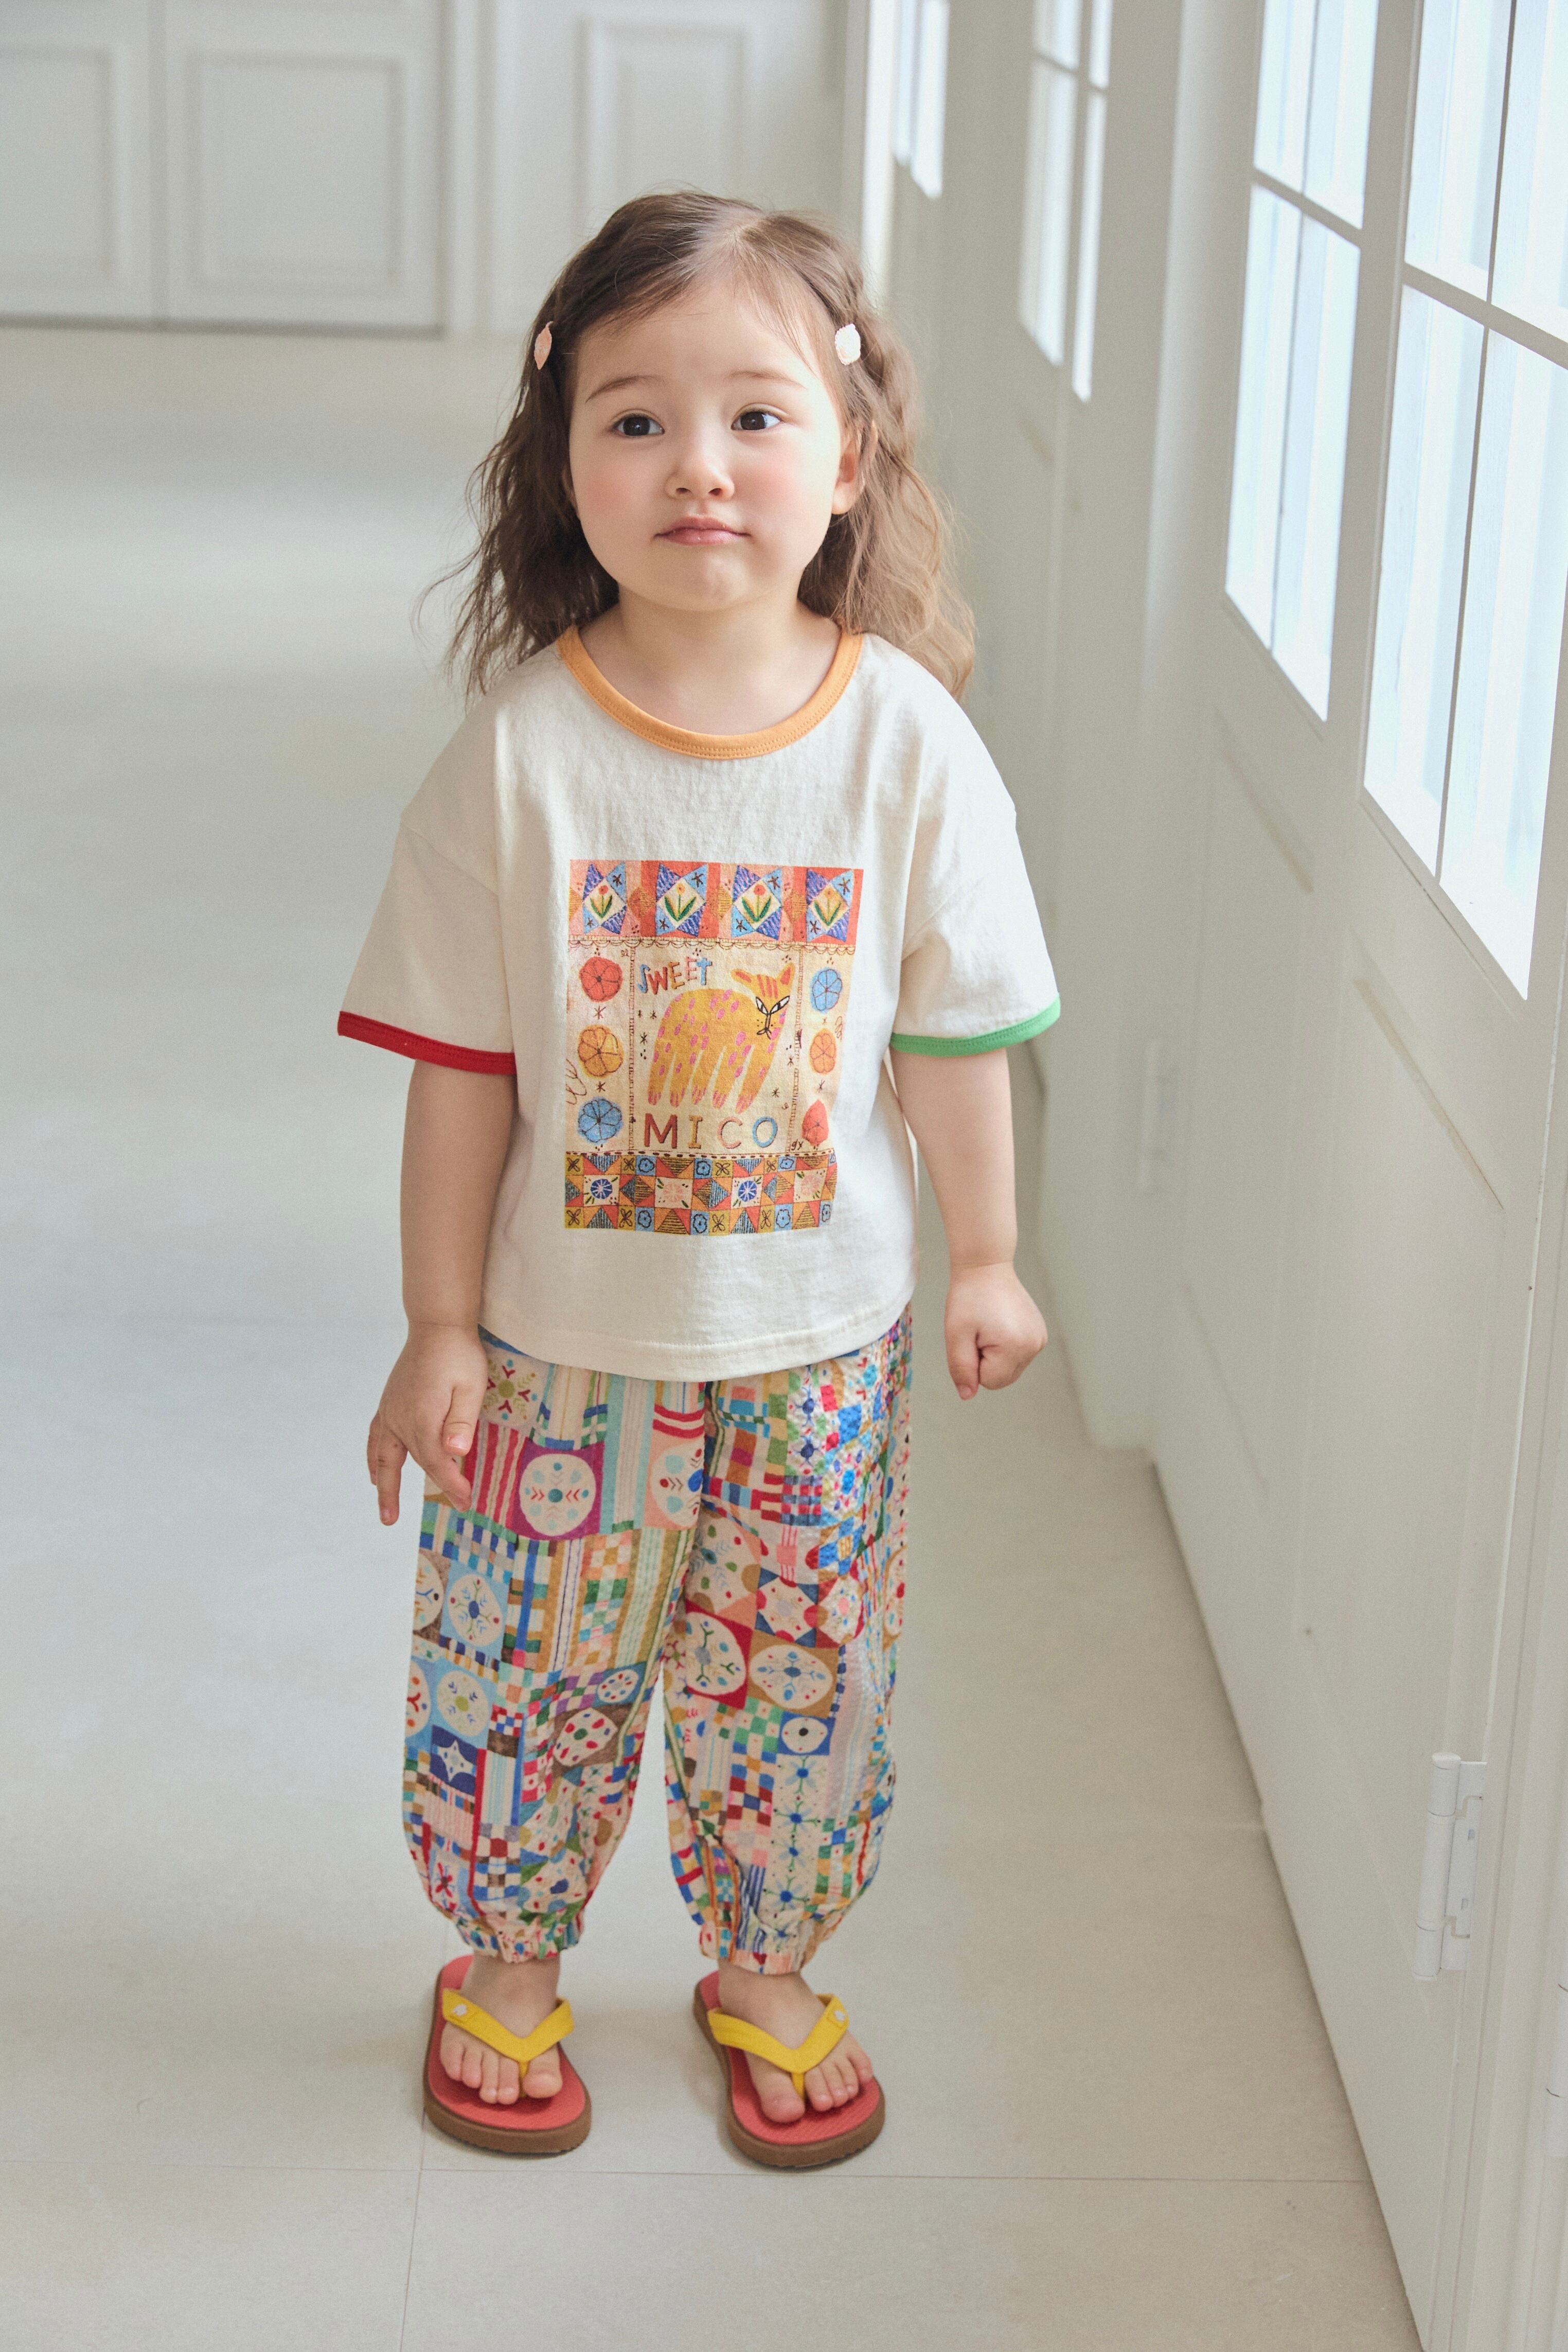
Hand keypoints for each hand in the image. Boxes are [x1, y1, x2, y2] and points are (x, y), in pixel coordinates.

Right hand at [367, 1322, 489, 1524]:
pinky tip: (375, 1471)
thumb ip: (461, 1421)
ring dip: (384, 1484)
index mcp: (422, 1418)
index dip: (450, 1485)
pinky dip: (374, 1458)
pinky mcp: (388, 1403)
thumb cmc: (458, 1356)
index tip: (465, 1502)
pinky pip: (376, 1438)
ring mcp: (390, 1411)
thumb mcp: (470, 1387)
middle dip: (424, 1490)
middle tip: (424, 1518)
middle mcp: (400, 1418)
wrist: (437, 1326)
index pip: (435, 1462)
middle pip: (411, 1463)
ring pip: (383, 1455)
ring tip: (386, 1512)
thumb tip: (454, 1453)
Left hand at [944, 1261, 1047, 1399]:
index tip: (973, 1338)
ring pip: (1010, 1368)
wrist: (985, 1268)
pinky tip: (999, 1323)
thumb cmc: (968, 1298)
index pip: (989, 1381)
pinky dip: (1005, 1346)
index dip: (974, 1364)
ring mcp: (1040, 1339)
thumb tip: (968, 1395)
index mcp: (1016, 1346)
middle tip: (979, 1332)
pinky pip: (1017, 1356)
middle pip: (1003, 1378)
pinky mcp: (1039, 1334)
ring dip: (995, 1354)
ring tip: (989, 1326)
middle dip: (985, 1361)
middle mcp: (1034, 1345)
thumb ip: (961, 1368)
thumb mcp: (956, 1335)